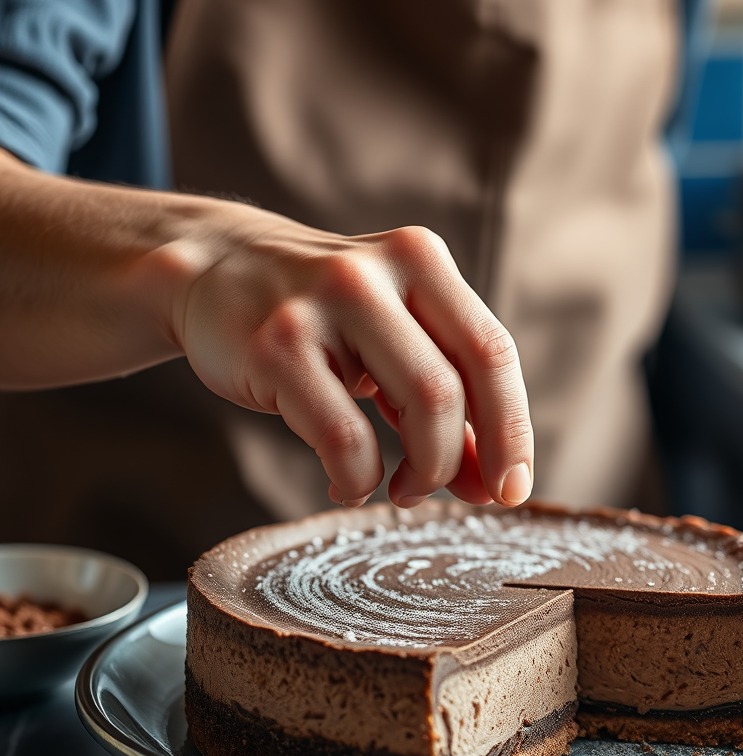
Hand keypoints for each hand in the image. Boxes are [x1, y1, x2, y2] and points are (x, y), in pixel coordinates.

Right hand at [176, 215, 533, 508]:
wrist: (214, 271)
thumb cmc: (323, 319)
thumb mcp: (393, 340)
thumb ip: (445, 399)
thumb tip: (490, 485)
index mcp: (422, 260)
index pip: (493, 352)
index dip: (514, 430)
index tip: (512, 489)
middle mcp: (379, 272)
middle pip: (459, 385)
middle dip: (467, 458)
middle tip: (460, 494)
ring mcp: (325, 304)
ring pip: (419, 404)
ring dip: (424, 470)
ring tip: (403, 489)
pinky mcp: (276, 345)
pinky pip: (343, 438)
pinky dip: (356, 478)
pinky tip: (347, 484)